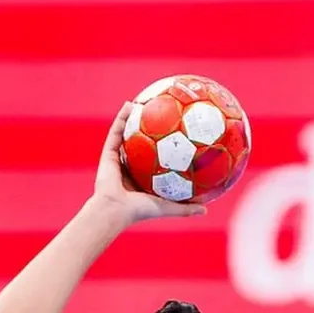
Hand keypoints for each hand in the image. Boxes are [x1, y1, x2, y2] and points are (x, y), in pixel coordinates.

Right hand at [91, 102, 209, 224]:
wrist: (115, 210)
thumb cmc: (141, 211)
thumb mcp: (168, 207)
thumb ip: (185, 208)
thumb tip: (206, 210)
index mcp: (141, 180)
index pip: (153, 161)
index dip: (163, 148)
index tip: (175, 136)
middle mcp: (129, 168)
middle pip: (140, 144)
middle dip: (149, 129)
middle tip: (161, 115)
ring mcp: (118, 159)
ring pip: (126, 134)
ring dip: (133, 118)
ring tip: (143, 102)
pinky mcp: (107, 154)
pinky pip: (115, 132)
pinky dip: (121, 118)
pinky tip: (129, 105)